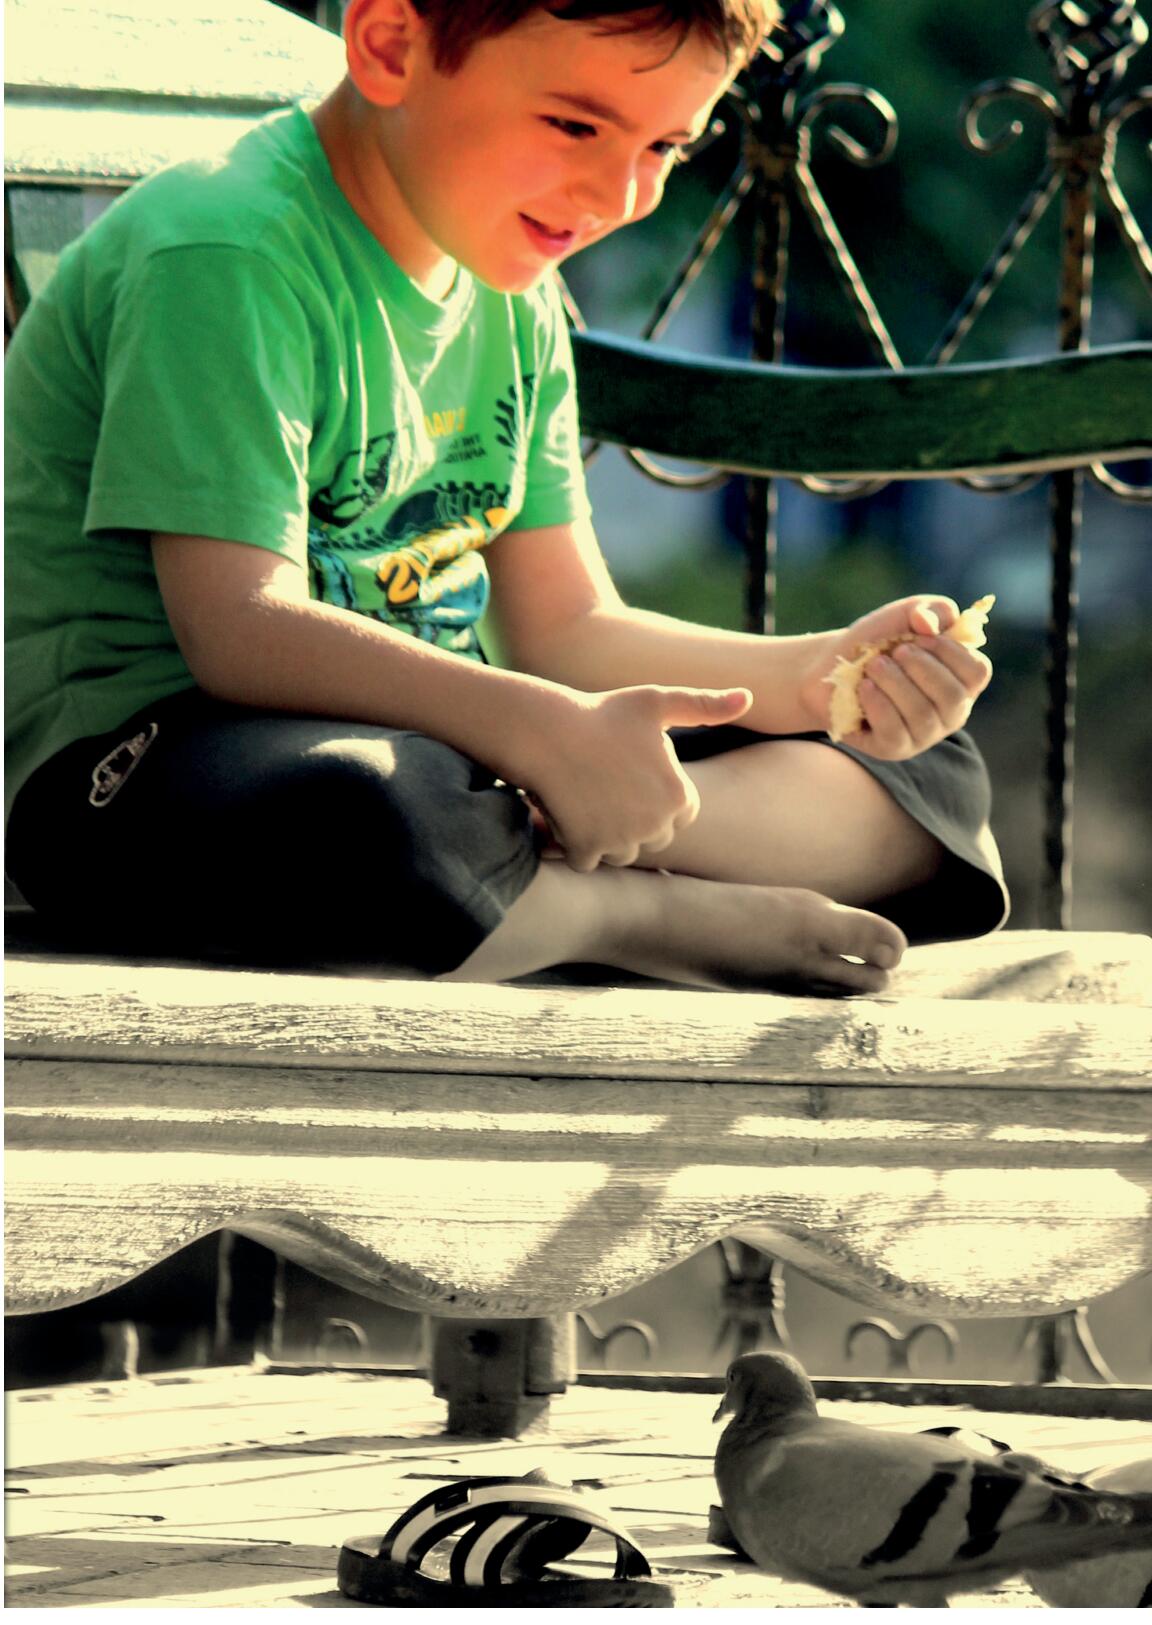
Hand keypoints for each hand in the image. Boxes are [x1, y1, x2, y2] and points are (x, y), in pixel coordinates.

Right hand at [523, 684, 750, 871]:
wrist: (547, 731)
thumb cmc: (603, 713)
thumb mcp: (656, 702)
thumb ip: (704, 705)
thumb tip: (747, 697)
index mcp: (678, 795)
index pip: (681, 814)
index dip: (656, 796)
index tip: (632, 775)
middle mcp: (656, 824)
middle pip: (653, 838)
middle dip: (633, 820)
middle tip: (604, 785)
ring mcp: (621, 840)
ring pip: (621, 853)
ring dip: (605, 836)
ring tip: (586, 798)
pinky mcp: (587, 849)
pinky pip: (587, 861)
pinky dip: (576, 845)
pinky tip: (566, 815)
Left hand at [804, 596, 992, 760]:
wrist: (835, 664)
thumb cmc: (881, 640)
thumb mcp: (908, 614)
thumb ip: (932, 609)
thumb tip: (929, 625)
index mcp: (962, 680)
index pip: (977, 673)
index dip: (952, 652)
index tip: (921, 636)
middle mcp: (950, 712)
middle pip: (952, 696)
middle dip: (921, 668)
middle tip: (895, 651)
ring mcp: (923, 734)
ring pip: (921, 714)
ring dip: (895, 683)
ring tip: (873, 665)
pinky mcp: (893, 748)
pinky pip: (893, 731)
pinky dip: (878, 703)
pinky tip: (864, 686)